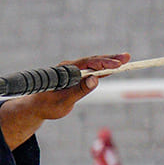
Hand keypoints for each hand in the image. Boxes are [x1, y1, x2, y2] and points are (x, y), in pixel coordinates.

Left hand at [0, 53, 129, 148]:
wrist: (36, 107)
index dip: (103, 63)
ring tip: (125, 59)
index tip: (117, 64)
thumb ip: (79, 91)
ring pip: (93, 65)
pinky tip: (114, 68)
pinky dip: (103, 69)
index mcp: (65, 71)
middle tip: (127, 57)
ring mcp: (72, 71)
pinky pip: (91, 71)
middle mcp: (69, 67)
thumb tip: (95, 80)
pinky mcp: (75, 77)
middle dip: (110, 59)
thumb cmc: (47, 106)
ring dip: (109, 62)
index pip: (87, 64)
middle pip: (93, 61)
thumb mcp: (63, 102)